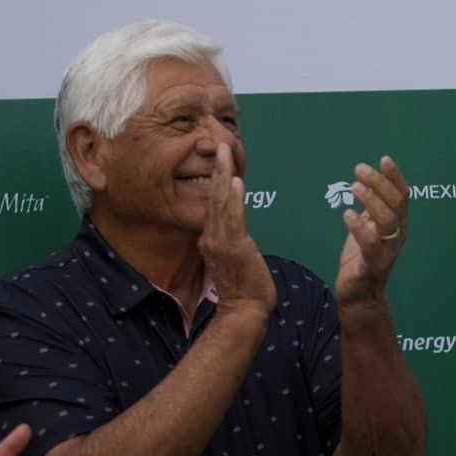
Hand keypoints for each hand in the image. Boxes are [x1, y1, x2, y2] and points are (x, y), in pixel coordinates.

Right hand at [201, 142, 276, 319]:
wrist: (244, 311)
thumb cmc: (243, 286)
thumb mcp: (233, 257)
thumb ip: (231, 239)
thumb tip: (235, 224)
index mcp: (211, 237)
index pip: (214, 202)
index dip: (218, 179)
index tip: (222, 158)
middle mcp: (211, 236)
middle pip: (214, 196)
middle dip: (218, 168)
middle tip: (220, 143)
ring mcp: (220, 241)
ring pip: (221, 202)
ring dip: (224, 175)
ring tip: (225, 153)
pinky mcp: (233, 247)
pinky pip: (232, 218)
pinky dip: (233, 198)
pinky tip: (236, 181)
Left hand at [336, 156, 410, 306]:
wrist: (360, 296)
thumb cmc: (362, 259)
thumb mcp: (368, 229)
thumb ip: (371, 210)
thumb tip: (367, 183)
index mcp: (398, 225)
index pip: (403, 196)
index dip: (395, 177)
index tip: (383, 159)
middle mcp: (398, 236)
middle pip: (396, 204)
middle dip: (380, 184)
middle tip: (360, 169)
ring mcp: (388, 251)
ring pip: (388, 221)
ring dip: (372, 201)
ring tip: (355, 187)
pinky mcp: (373, 266)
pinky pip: (370, 245)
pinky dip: (359, 228)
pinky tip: (347, 214)